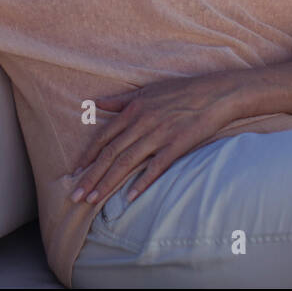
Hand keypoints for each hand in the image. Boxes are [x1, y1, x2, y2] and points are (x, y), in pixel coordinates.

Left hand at [65, 72, 241, 206]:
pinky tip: (129, 197)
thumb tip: (97, 103)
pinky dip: (142, 182)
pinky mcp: (177, 145)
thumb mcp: (147, 91)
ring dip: (108, 182)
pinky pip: (155, 167)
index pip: (104, 137)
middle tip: (75, 195)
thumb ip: (121, 101)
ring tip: (93, 199)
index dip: (88, 155)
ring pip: (127, 162)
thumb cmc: (181, 91)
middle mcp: (142, 123)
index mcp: (133, 110)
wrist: (216, 94)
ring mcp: (159, 135)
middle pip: (111, 154)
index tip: (75, 172)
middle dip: (91, 176)